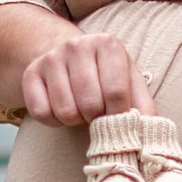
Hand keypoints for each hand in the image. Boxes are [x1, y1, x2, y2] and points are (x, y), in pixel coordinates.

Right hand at [20, 29, 156, 126]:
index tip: (118, 119)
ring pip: (65, 111)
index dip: (118, 116)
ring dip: (74, 120)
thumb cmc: (104, 73)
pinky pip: (42, 113)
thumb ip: (143, 106)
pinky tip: (60, 108)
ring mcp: (51, 58)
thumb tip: (152, 136)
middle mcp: (77, 45)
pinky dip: (53, 121)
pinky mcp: (30, 73)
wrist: (62, 51)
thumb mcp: (128, 80)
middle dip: (96, 118)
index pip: (116, 93)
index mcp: (108, 45)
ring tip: (80, 108)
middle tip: (97, 113)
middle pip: (90, 105)